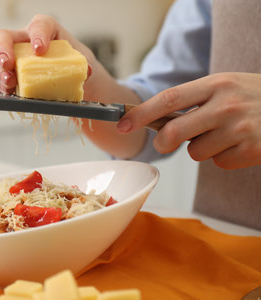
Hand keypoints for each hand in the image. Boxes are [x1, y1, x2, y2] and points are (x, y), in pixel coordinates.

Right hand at [0, 14, 92, 93]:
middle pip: (3, 37)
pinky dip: (1, 86)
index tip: (40, 49)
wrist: (69, 79)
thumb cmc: (72, 64)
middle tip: (9, 65)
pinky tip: (8, 92)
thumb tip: (86, 71)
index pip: (39, 25)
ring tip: (9, 83)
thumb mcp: (82, 62)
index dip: (38, 34)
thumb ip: (83, 64)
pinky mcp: (9, 75)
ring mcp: (13, 58)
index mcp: (44, 30)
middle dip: (2, 50)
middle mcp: (23, 40)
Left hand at [116, 72, 260, 168]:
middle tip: (165, 143)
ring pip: (196, 152)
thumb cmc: (254, 97)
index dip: (141, 114)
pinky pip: (218, 163)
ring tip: (224, 135)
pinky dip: (223, 158)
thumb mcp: (226, 87)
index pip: (168, 100)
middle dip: (163, 142)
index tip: (122, 124)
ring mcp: (240, 129)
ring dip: (202, 149)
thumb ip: (194, 101)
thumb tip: (156, 121)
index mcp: (216, 84)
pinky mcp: (252, 150)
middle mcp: (226, 105)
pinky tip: (240, 144)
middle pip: (175, 132)